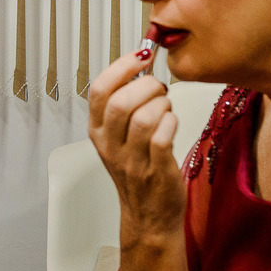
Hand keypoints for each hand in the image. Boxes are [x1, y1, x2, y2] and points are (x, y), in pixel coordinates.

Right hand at [87, 49, 186, 245]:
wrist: (149, 216)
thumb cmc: (138, 170)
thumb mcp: (118, 138)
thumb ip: (123, 105)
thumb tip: (139, 67)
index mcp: (97, 131)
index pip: (99, 90)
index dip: (121, 66)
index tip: (141, 54)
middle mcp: (110, 145)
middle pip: (119, 102)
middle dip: (146, 85)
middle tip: (159, 86)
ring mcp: (131, 160)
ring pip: (142, 118)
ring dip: (161, 104)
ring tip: (166, 107)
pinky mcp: (155, 171)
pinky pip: (162, 137)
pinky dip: (171, 122)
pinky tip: (172, 123)